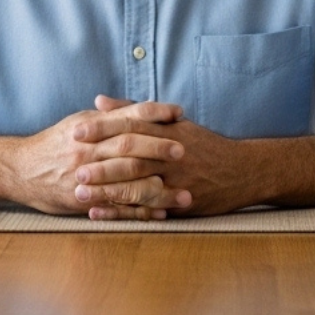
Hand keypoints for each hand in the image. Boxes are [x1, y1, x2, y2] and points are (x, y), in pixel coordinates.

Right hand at [3, 99, 190, 218]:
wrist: (19, 170)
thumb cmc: (53, 144)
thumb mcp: (77, 122)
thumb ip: (107, 116)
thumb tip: (138, 108)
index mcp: (89, 128)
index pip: (128, 116)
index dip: (155, 113)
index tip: (179, 113)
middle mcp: (88, 150)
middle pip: (129, 147)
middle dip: (159, 148)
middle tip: (185, 150)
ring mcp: (87, 177)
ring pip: (127, 182)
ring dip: (159, 189)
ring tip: (184, 193)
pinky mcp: (84, 201)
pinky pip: (116, 208)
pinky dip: (140, 212)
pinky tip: (161, 213)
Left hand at [78, 95, 283, 217]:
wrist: (242, 171)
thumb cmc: (203, 144)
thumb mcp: (174, 123)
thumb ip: (134, 111)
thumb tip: (99, 100)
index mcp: (167, 132)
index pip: (131, 127)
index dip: (102, 129)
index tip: (77, 131)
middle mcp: (171, 156)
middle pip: (131, 158)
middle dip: (100, 163)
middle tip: (72, 166)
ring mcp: (175, 182)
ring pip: (137, 186)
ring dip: (106, 190)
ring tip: (79, 192)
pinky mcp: (178, 205)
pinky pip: (145, 211)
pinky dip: (120, 213)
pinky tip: (98, 214)